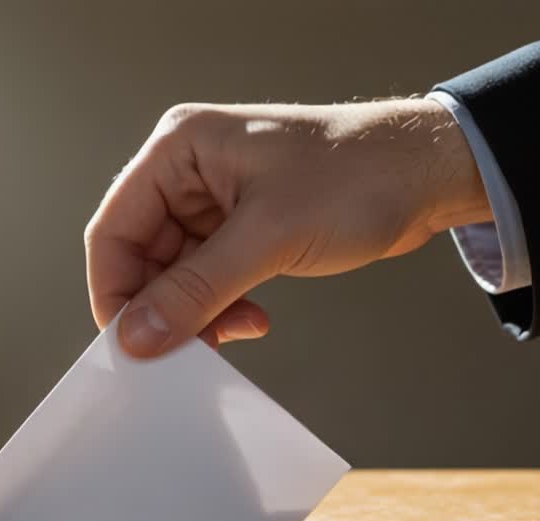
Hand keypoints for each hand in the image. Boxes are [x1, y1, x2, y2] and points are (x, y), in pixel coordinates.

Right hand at [84, 98, 491, 356]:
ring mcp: (216, 200)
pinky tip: (254, 320)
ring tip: (234, 334)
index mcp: (179, 149)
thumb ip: (197, 289)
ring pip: (176, 274)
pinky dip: (222, 307)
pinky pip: (208, 278)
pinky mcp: (243, 227)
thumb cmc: (356, 177)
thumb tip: (137, 336)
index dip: (114, 291)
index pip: (114, 229)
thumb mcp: (268, 236)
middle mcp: (189, 171)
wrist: (425, 175)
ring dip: (197, 313)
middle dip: (162, 308)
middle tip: (188, 351)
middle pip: (141, 256)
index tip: (129, 345)